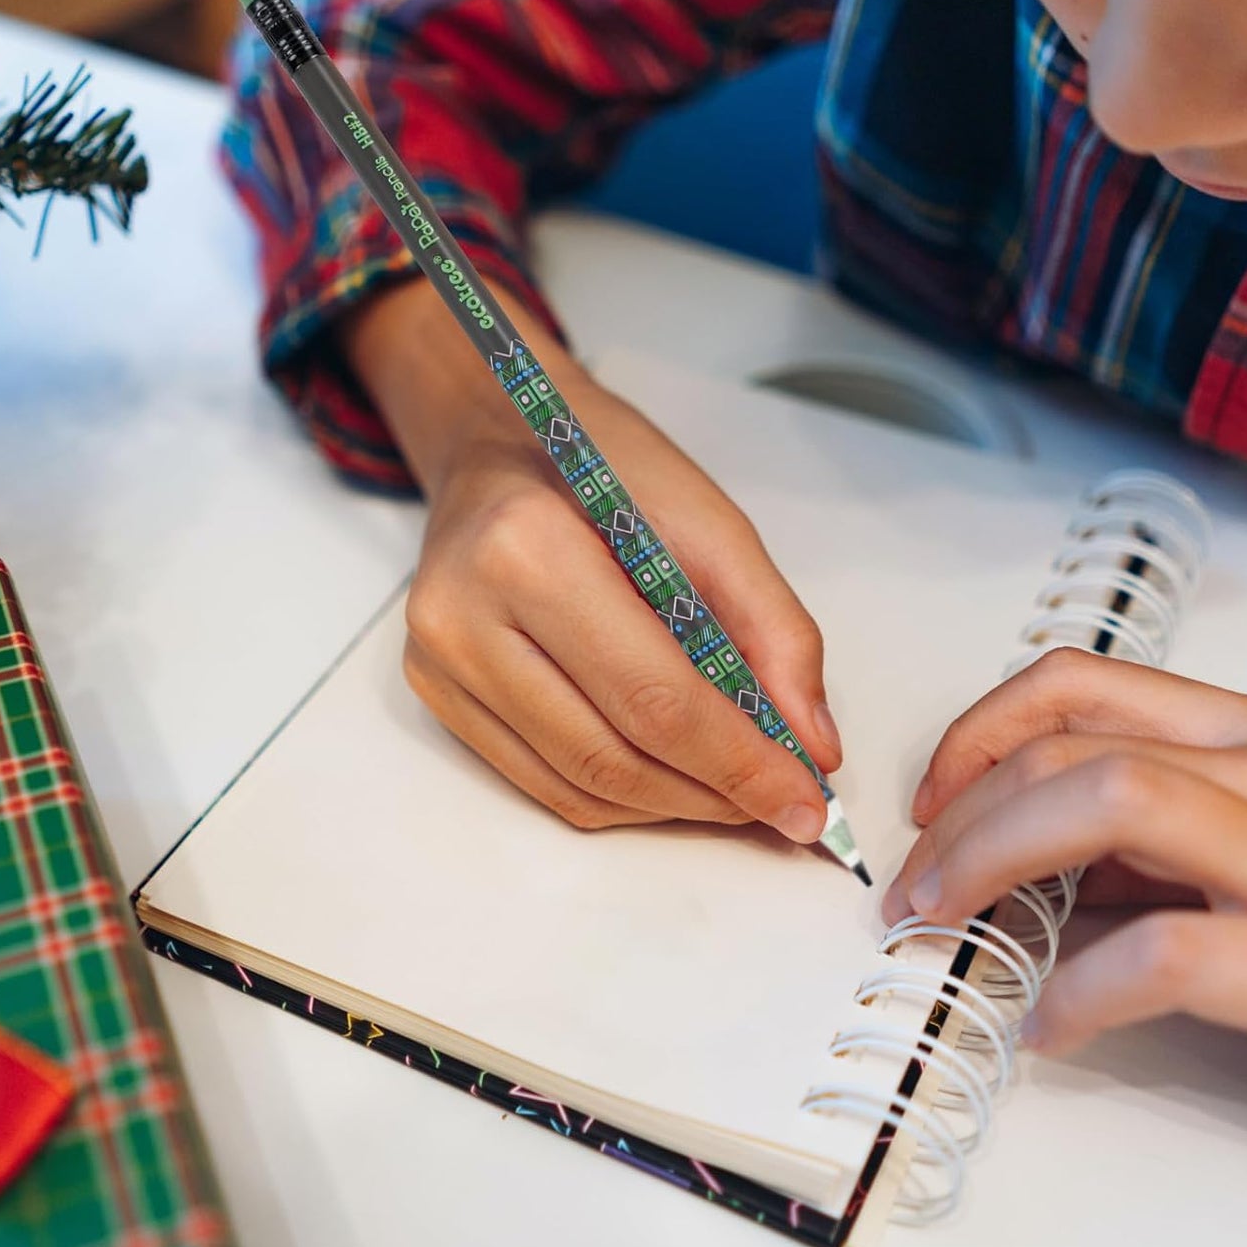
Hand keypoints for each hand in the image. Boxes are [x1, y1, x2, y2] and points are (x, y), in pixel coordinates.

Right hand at [342, 280, 841, 837]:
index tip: (805, 801)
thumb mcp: (709, 519)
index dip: (739, 764)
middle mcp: (464, 616)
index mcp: (528, 550)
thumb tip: (812, 746)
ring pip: (576, 788)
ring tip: (736, 792)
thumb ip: (773, 630)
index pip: (653, 698)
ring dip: (671, 808)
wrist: (498, 438)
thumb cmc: (601, 466)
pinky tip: (671, 778)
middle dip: (713, 797)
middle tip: (782, 804)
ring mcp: (438, 664)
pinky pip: (540, 783)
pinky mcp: (434, 694)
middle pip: (612, 756)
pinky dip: (620, 797)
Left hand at [882, 648, 1246, 1083]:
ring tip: (949, 926)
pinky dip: (1082, 990)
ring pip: (1108, 801)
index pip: (1078, 684)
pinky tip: (1052, 1023)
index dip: (976, 732)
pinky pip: (1171, 954)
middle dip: (958, 816)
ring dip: (992, 861)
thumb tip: (1026, 854)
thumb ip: (1152, 844)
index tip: (930, 799)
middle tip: (915, 888)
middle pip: (1069, 748)